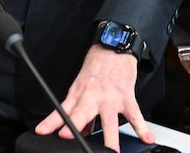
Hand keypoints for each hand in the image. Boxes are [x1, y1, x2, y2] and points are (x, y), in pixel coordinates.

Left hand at [35, 46, 152, 151]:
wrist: (113, 47)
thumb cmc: (96, 67)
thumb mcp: (81, 86)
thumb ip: (78, 111)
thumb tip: (81, 131)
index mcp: (78, 94)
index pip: (62, 110)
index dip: (52, 121)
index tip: (43, 130)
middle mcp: (93, 97)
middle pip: (82, 113)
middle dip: (75, 125)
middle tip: (68, 136)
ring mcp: (111, 98)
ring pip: (109, 120)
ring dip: (110, 137)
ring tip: (112, 151)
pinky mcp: (127, 97)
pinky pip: (135, 115)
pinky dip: (142, 128)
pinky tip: (146, 138)